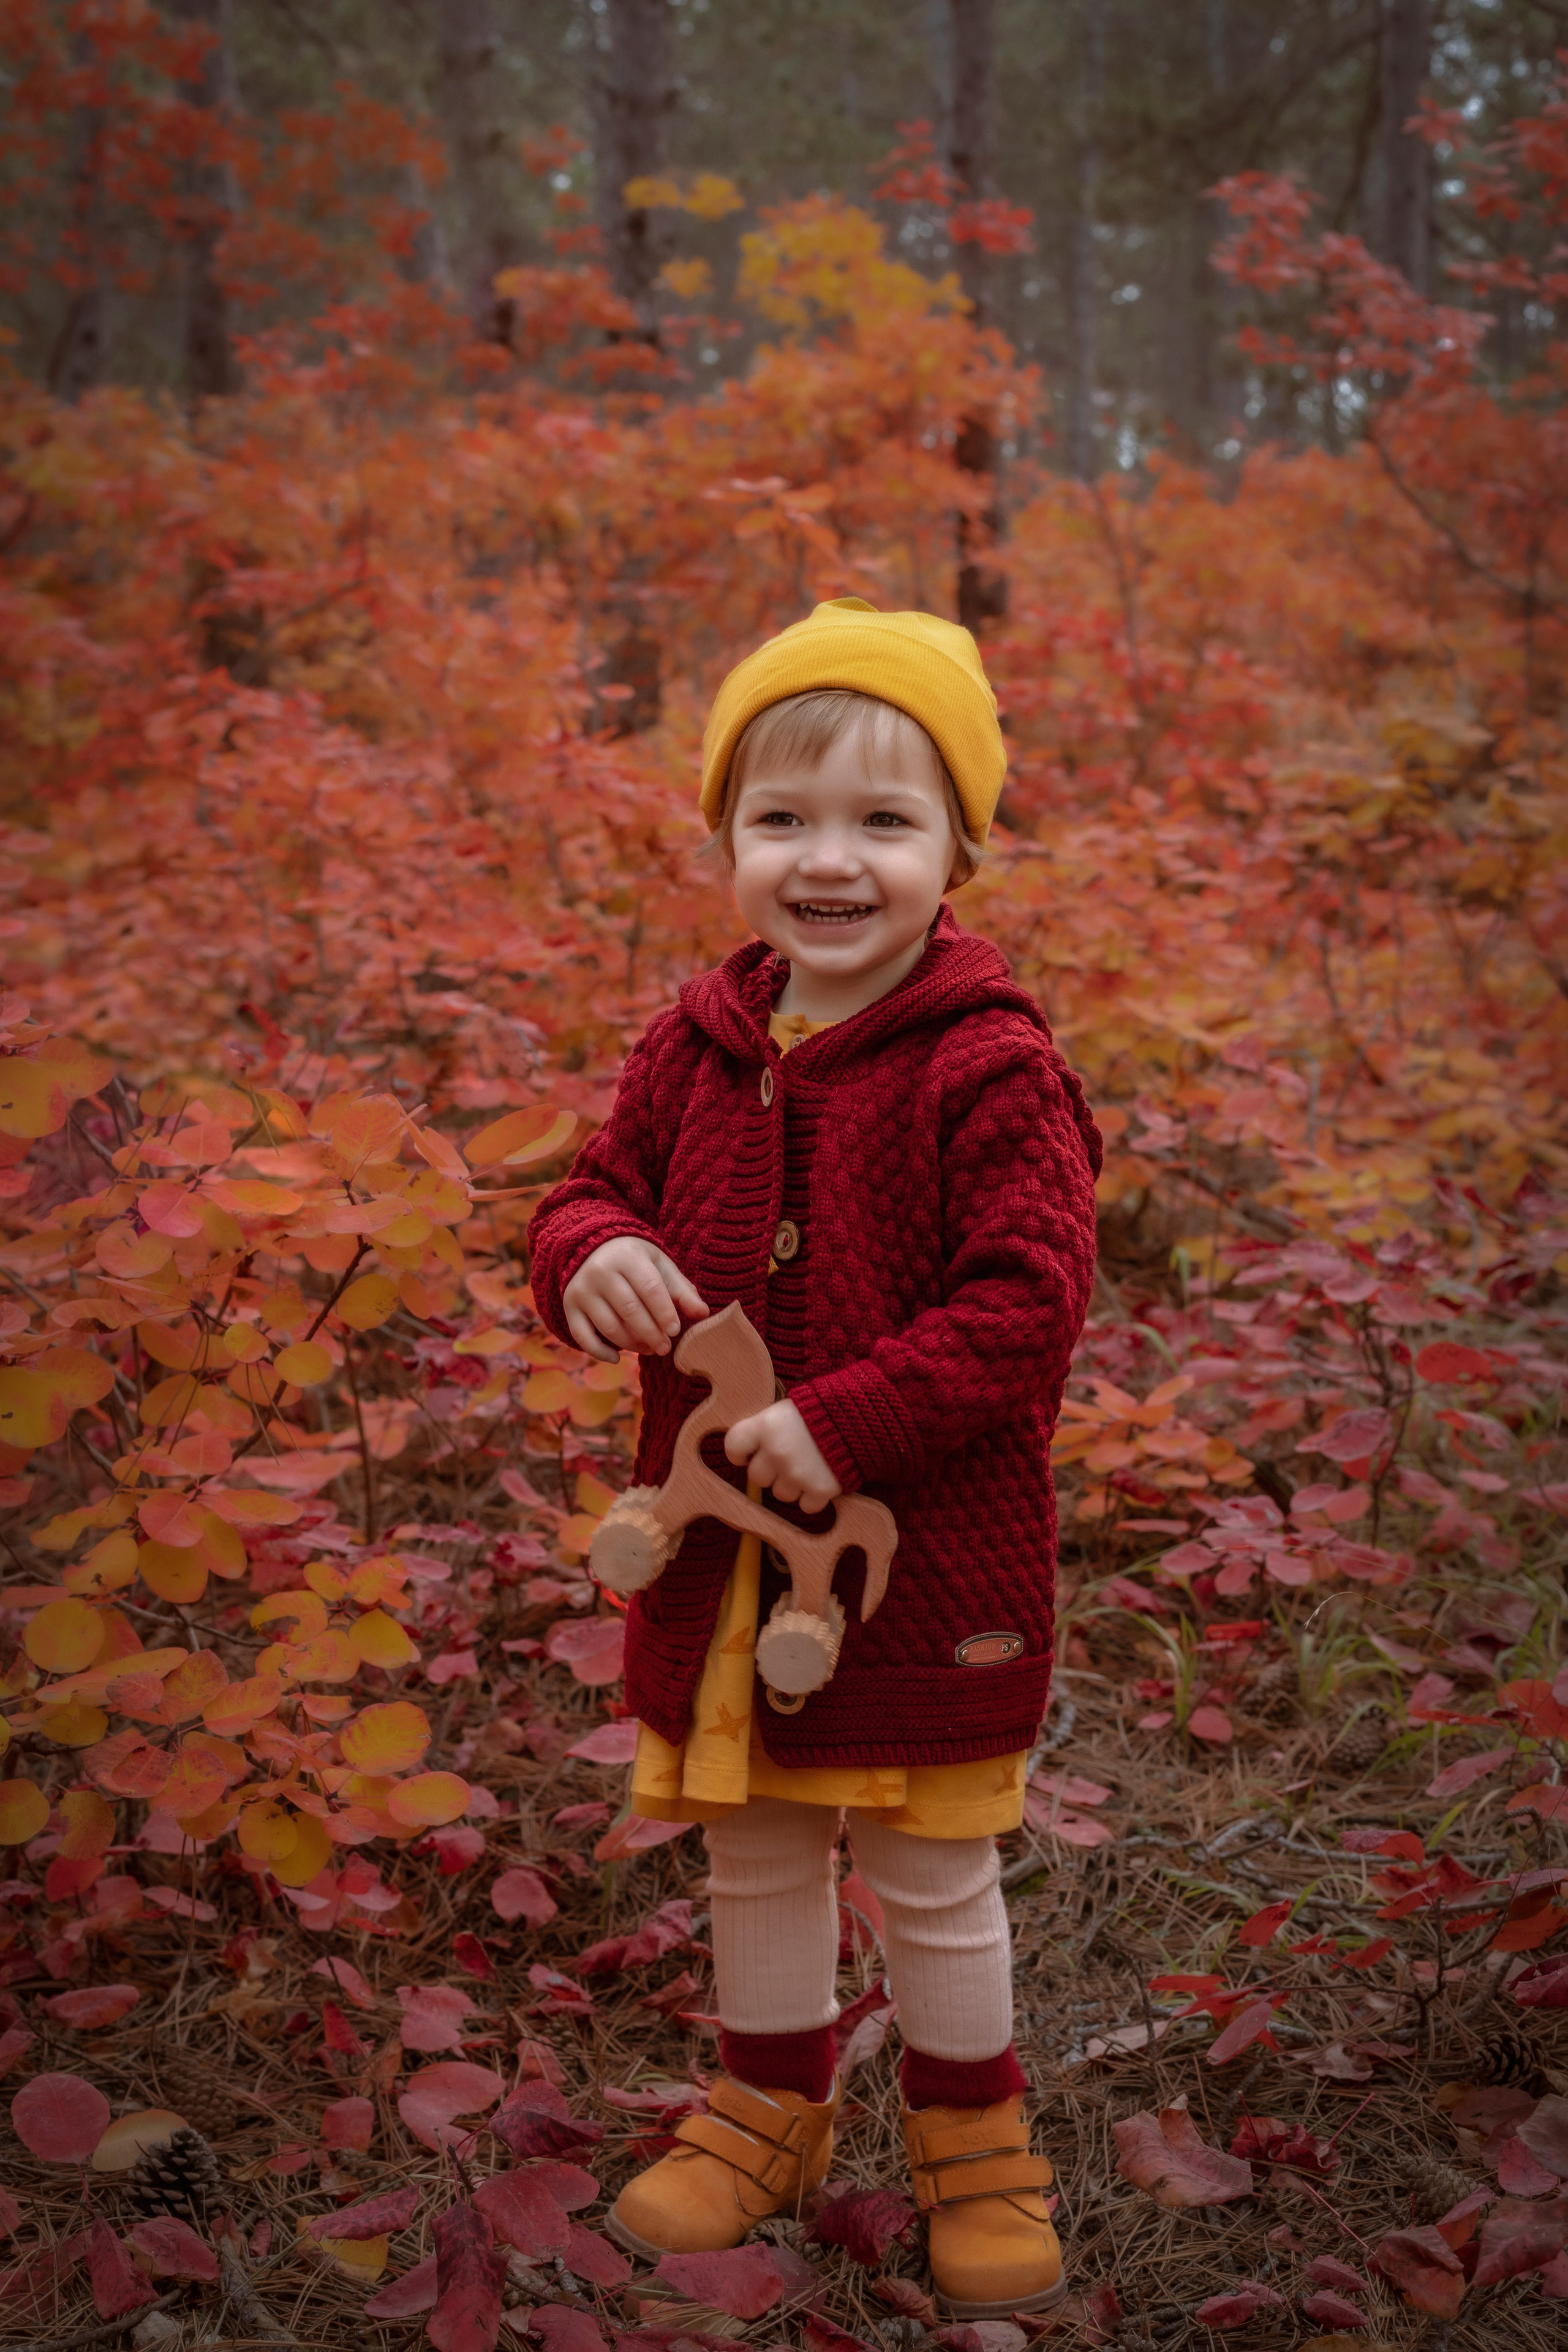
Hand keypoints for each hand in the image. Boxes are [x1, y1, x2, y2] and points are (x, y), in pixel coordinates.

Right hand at [563, 1237, 708, 1361]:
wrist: (593, 1249)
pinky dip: (599, 1352)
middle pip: (629, 1310)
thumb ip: (681, 1289)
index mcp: (627, 1256)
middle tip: (665, 1348)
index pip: (649, 1288)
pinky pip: (582, 1336)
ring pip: (608, 1326)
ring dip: (632, 1344)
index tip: (676, 1331)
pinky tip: (617, 1358)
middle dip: (651, 1333)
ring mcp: (582, 1290)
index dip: (664, 1313)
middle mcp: (600, 1271)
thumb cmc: (635, 1261)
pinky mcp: (569, 1306)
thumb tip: (702, 1314)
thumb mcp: (659, 1266)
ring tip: (649, 1349)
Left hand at [725, 1399, 840, 1513]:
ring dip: (792, 1485)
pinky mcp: (820, 1490)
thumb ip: (765, 1429)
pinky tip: (820, 1479)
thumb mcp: (786, 1409)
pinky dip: (813, 1497)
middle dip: (770, 1471)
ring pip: (780, 1494)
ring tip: (808, 1466)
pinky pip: (805, 1506)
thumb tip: (749, 1451)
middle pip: (757, 1477)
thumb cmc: (821, 1409)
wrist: (863, 1415)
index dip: (740, 1453)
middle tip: (787, 1458)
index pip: (733, 1446)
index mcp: (765, 1426)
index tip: (748, 1454)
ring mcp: (798, 1474)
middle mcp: (777, 1452)